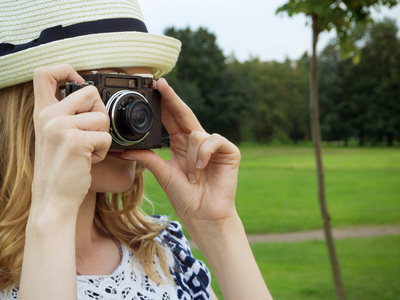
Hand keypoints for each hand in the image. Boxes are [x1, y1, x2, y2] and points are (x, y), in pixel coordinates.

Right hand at [31, 64, 110, 216]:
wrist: (53, 200)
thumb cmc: (60, 169)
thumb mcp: (55, 136)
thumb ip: (66, 115)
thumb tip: (91, 94)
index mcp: (42, 112)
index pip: (45, 72)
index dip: (66, 69)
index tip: (79, 82)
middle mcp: (48, 116)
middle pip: (89, 91)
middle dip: (100, 112)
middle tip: (93, 132)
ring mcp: (60, 127)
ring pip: (102, 117)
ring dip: (103, 136)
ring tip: (88, 151)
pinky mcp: (75, 141)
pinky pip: (106, 137)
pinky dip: (104, 151)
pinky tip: (89, 160)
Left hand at [122, 79, 240, 224]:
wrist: (204, 215)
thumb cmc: (185, 197)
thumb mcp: (163, 175)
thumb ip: (148, 159)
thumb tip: (125, 150)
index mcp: (182, 145)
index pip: (172, 119)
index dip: (164, 104)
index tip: (153, 88)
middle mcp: (198, 142)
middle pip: (184, 114)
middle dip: (172, 99)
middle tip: (160, 84)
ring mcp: (214, 145)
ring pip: (196, 133)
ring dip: (190, 157)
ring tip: (192, 176)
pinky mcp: (229, 151)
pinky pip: (213, 140)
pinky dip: (204, 155)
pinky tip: (202, 169)